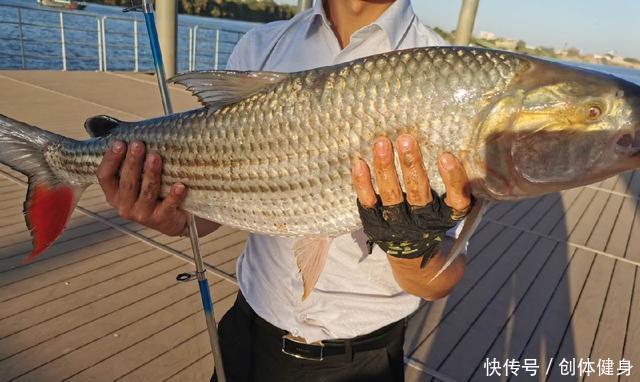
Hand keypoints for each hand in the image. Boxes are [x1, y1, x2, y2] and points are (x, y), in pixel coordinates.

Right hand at [97, 140, 187, 235]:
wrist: (174, 218)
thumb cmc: (153, 192)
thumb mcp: (136, 178)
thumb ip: (127, 159)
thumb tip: (115, 128)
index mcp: (114, 194)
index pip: (104, 177)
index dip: (110, 160)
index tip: (119, 143)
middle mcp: (124, 206)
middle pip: (127, 183)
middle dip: (132, 162)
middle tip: (138, 144)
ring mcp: (142, 215)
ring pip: (147, 192)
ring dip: (151, 173)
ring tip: (155, 157)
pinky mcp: (161, 220)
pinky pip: (168, 205)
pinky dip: (174, 195)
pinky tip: (180, 185)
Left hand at [351, 134, 471, 264]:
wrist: (413, 255)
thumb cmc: (433, 218)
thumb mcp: (449, 207)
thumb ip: (452, 184)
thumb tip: (450, 142)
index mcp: (446, 216)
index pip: (456, 199)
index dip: (452, 179)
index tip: (446, 156)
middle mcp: (422, 221)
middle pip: (418, 192)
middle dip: (411, 165)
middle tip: (406, 139)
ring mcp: (397, 223)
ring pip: (390, 194)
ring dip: (385, 167)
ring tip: (382, 142)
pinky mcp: (375, 223)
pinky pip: (367, 202)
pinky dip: (362, 183)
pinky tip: (359, 163)